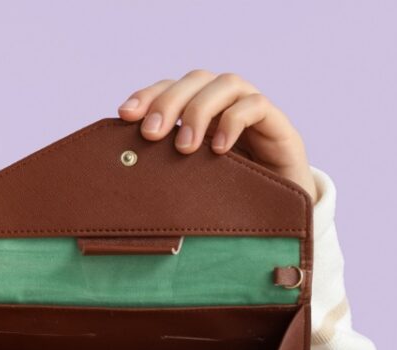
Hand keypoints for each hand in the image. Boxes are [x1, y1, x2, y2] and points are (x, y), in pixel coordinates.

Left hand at [116, 70, 317, 203]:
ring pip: (226, 84)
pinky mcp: (277, 126)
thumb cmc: (222, 201)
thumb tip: (119, 168)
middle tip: (151, 135)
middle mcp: (223, 105)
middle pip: (194, 80)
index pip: (169, 88)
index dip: (147, 95)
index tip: (124, 115)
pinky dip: (234, 121)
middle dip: (168, 102)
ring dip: (199, 111)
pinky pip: (256, 106)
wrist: (274, 221)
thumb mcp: (185, 181)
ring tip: (184, 147)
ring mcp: (251, 111)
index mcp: (196, 113)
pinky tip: (218, 149)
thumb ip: (161, 167)